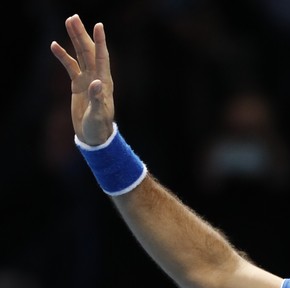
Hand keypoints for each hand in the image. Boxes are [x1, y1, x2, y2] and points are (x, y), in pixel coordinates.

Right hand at [50, 14, 114, 145]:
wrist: (94, 136)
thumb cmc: (99, 127)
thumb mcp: (98, 114)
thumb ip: (97, 99)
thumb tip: (96, 83)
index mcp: (104, 82)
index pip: (102, 57)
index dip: (100, 42)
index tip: (98, 25)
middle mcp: (97, 77)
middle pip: (88, 51)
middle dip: (82, 34)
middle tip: (73, 18)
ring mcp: (87, 80)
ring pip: (80, 55)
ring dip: (74, 39)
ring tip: (68, 22)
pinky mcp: (78, 85)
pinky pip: (70, 66)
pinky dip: (63, 56)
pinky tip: (54, 45)